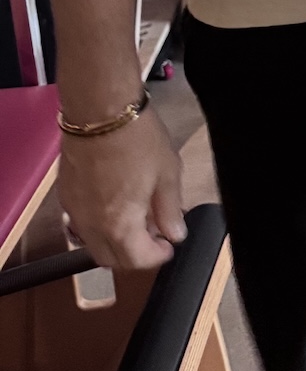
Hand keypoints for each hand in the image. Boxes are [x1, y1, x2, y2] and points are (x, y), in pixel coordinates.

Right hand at [58, 102, 186, 269]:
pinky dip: (98, 223)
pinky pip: (81, 222)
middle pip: (111, 258)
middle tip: (153, 236)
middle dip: (133, 254)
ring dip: (114, 241)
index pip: (137, 260)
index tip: (168, 246)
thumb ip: (170, 209)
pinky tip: (115, 202)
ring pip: (93, 243)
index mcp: (119, 225)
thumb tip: (174, 233)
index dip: (157, 256)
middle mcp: (91, 226)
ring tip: (136, 217)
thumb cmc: (137, 137)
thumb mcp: (167, 173)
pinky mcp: (65, 194)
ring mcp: (74, 211)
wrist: (101, 110)